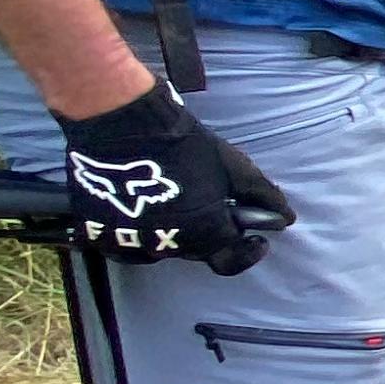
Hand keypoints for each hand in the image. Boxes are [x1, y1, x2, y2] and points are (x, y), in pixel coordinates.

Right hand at [56, 81, 286, 274]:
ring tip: (174, 199)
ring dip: (173, 232)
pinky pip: (126, 244)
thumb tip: (286, 218)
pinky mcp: (98, 234)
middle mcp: (167, 245)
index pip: (228, 262)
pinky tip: (144, 208)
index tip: (255, 240)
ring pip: (160, 249)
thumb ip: (261, 195)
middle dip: (208, 232)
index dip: (246, 254)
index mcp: (202, 232)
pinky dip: (139, 232)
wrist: (121, 121)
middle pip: (195, 251)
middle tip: (208, 202)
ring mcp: (130, 242)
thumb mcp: (232, 165)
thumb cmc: (182, 141)